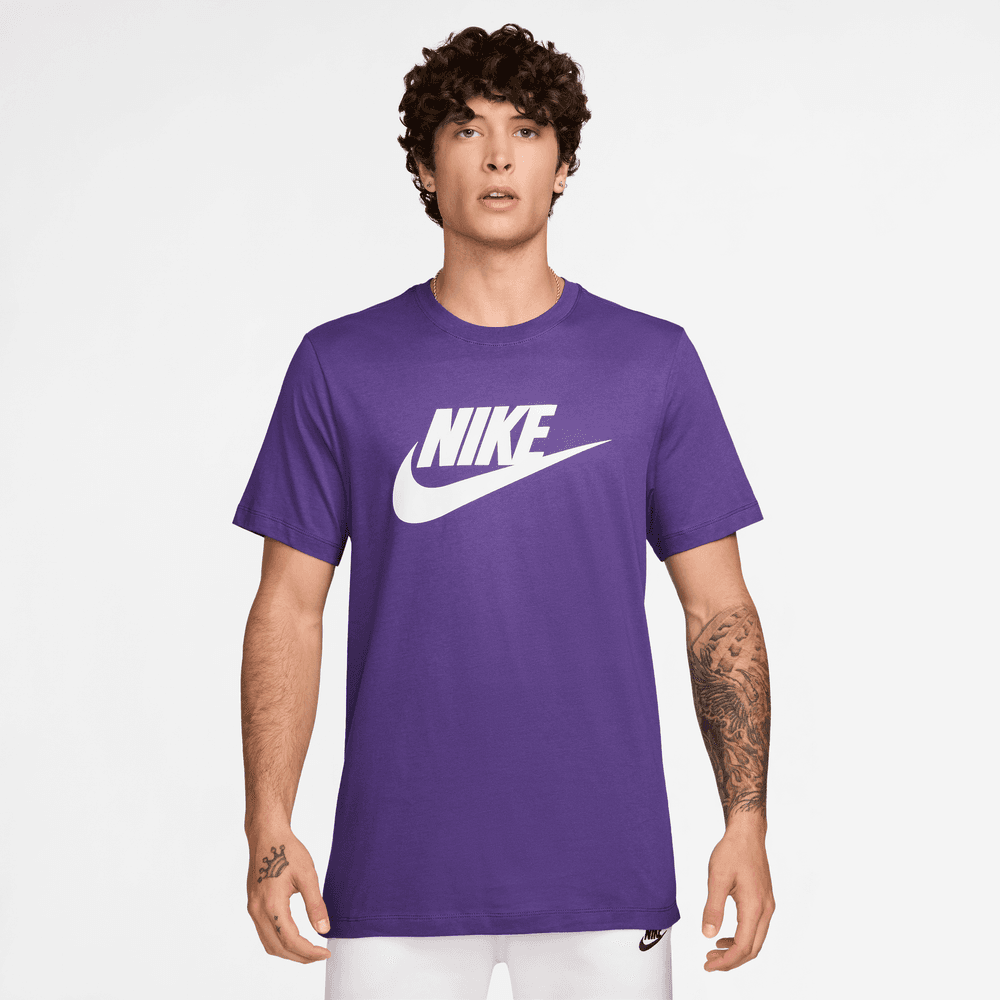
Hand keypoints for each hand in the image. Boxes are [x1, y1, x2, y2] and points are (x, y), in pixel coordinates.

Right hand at [246, 826, 332, 962]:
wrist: (267, 835)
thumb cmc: (287, 851)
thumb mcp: (307, 875)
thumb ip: (315, 905)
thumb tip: (324, 930)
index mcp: (271, 904)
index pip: (290, 940)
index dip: (309, 952)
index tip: (325, 953)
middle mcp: (257, 910)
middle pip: (277, 947)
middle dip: (299, 956)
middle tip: (320, 955)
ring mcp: (252, 909)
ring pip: (268, 943)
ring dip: (288, 951)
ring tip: (309, 950)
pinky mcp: (253, 905)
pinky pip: (264, 932)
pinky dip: (279, 941)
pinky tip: (294, 937)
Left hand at [701, 823, 774, 971]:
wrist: (747, 833)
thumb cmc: (733, 851)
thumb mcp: (717, 878)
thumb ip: (713, 908)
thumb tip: (708, 934)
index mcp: (754, 906)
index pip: (743, 946)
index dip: (726, 961)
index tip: (709, 965)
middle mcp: (765, 909)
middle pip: (752, 949)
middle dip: (731, 961)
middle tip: (710, 963)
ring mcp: (767, 906)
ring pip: (756, 940)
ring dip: (736, 951)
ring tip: (714, 951)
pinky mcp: (764, 901)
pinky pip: (756, 929)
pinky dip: (741, 938)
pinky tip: (724, 936)